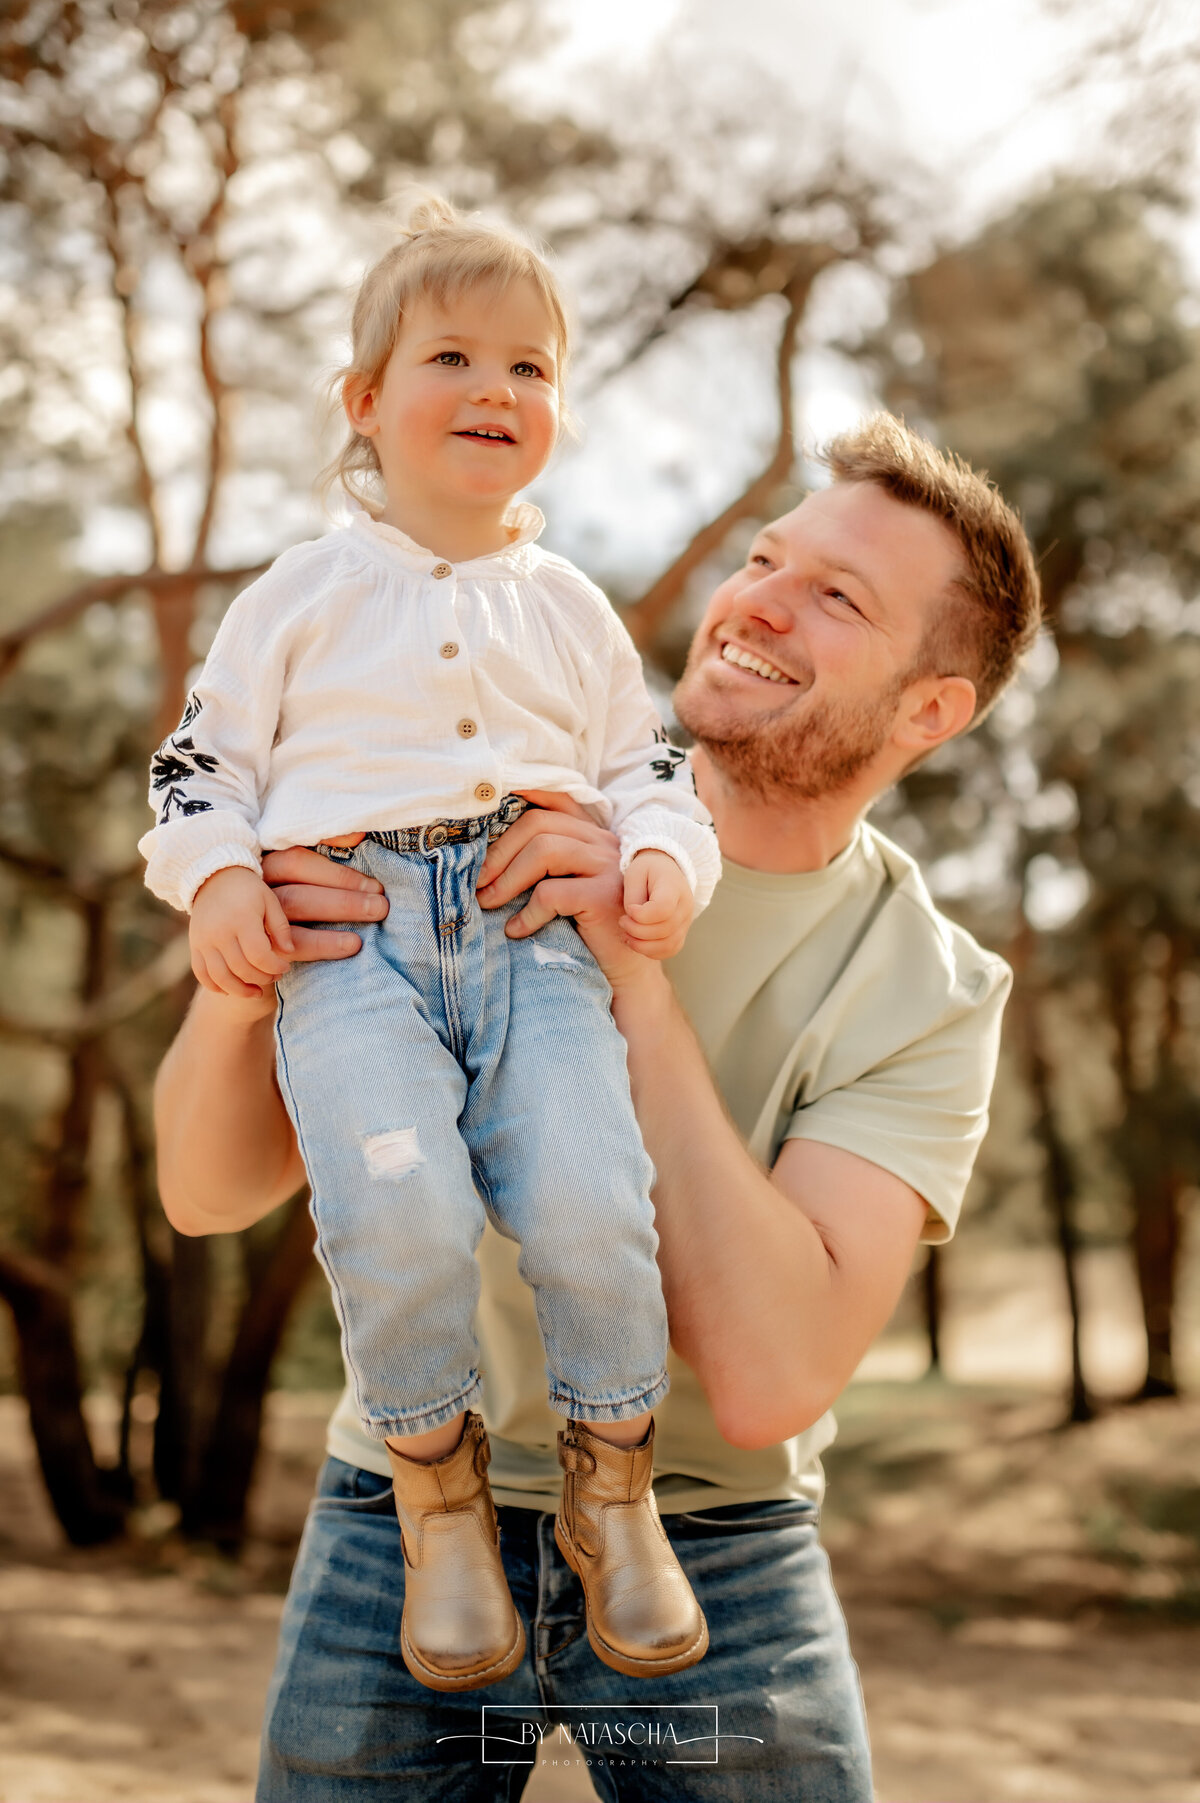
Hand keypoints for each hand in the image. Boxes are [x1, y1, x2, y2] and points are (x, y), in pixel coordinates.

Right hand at [190, 866, 294, 998]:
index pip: (259, 955)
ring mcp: (203, 940)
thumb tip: (289, 953)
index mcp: (241, 919)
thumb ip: (280, 927)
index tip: (285, 968)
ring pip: (220, 977)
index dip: (275, 967)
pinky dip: (215, 986)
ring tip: (256, 991)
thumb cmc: (249, 890)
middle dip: (261, 978)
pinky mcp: (194, 945)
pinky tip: (231, 989)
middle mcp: (219, 932)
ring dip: (240, 990)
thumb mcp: (269, 901)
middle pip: (241, 968)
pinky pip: (202, 973)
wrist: (213, 877)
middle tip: (274, 977)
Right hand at [261, 842, 387, 959]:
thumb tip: (356, 836)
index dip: (338, 876)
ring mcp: (252, 923)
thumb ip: (327, 842)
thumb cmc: (285, 881)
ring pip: (288, 931)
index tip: (375, 886)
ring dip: (324, 938)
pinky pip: (282, 954)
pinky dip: (309, 954)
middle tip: (379, 908)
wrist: (244, 922)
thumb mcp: (299, 857)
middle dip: (342, 904)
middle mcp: (255, 894)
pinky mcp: (255, 949)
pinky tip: (332, 957)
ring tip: (356, 942)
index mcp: (264, 863)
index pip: (297, 864)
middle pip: (296, 898)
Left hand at [476, 792, 651, 991]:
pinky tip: (517, 931)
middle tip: (479, 882)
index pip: (559, 803)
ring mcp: (608, 868)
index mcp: (595, 838)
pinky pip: (551, 893)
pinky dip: (526, 913)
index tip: (492, 803)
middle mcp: (605, 844)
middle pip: (540, 824)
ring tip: (489, 902)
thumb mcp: (567, 891)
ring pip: (544, 851)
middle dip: (500, 852)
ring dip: (507, 878)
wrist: (626, 972)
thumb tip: (488, 861)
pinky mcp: (604, 897)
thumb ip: (545, 867)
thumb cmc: (589, 932)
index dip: (527, 795)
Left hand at [621, 849, 693, 960]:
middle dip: (637, 931)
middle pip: (665, 929)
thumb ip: (633, 897)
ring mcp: (686, 921)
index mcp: (674, 886)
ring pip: (669, 944)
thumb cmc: (646, 870)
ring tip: (627, 935)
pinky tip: (637, 942)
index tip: (629, 910)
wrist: (665, 870)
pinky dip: (652, 952)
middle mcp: (685, 906)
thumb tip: (633, 919)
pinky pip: (670, 950)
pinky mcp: (682, 932)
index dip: (641, 916)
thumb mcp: (634, 873)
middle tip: (622, 921)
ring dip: (643, 945)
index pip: (663, 909)